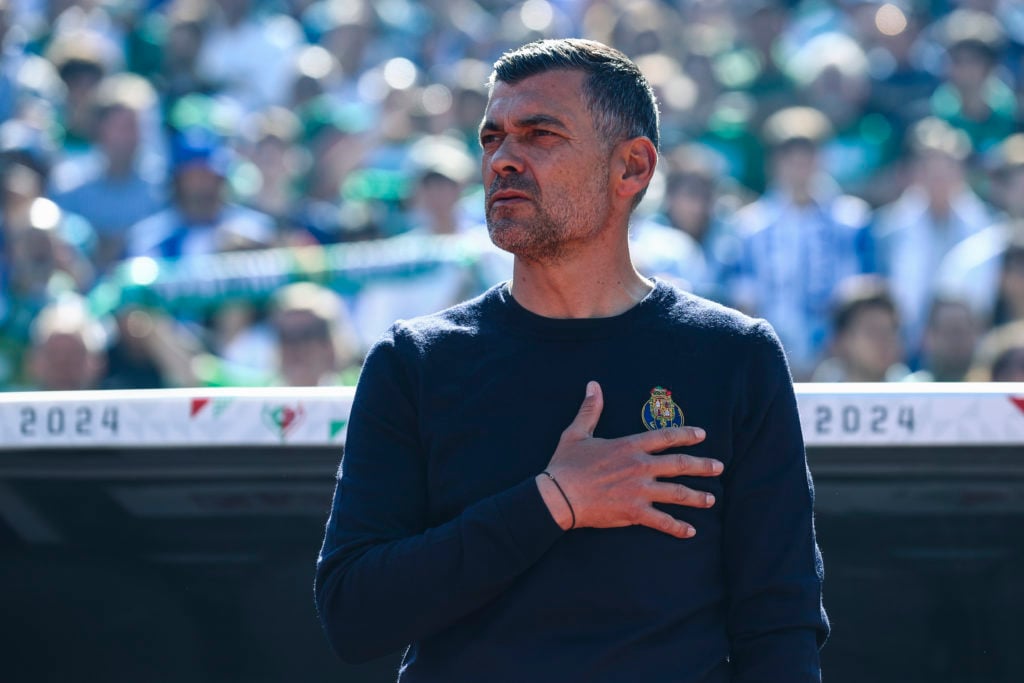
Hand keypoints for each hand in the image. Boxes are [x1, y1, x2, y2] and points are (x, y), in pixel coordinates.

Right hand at [536, 381, 721, 537]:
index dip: (685, 434)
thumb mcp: (576, 433)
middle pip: (679, 464)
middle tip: (719, 467)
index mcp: (629, 447)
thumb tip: (592, 385)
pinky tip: (690, 531)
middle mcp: (639, 467)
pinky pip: (662, 521)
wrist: (558, 496)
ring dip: (696, 497)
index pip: (664, 437)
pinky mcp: (634, 512)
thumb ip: (590, 409)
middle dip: (702, 466)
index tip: (702, 435)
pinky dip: (678, 527)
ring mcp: (639, 490)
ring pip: (677, 493)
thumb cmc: (566, 464)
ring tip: (711, 499)